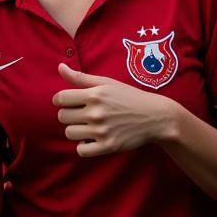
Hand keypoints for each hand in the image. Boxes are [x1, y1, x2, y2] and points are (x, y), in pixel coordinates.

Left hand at [53, 62, 175, 156]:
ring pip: (69, 133)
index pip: (60, 99)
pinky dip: (84, 146)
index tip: (69, 102)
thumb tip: (60, 67)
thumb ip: (81, 77)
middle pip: (62, 117)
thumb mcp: (106, 83)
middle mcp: (96, 113)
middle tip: (81, 114)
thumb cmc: (129, 97)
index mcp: (94, 95)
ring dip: (76, 130)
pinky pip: (81, 150)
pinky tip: (92, 139)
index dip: (61, 100)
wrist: (155, 117)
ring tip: (87, 126)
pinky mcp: (108, 146)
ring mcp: (102, 131)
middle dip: (69, 114)